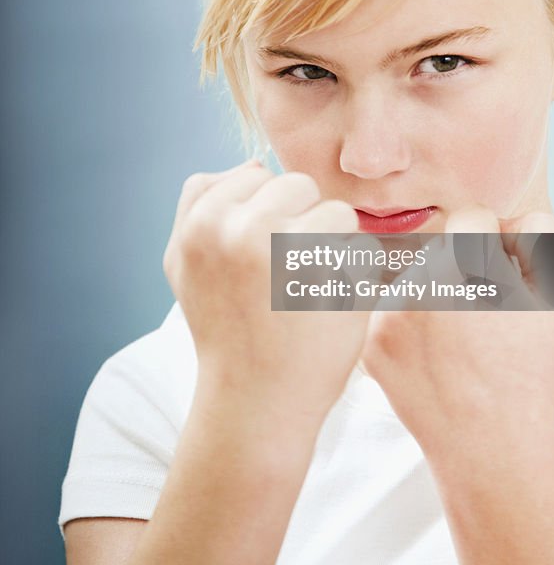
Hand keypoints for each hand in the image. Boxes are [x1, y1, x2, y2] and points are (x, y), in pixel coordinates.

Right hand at [163, 160, 367, 432]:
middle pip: (296, 186)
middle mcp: (240, 229)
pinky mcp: (333, 275)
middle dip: (300, 223)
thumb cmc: (224, 329)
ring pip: (332, 211)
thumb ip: (198, 205)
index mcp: (201, 223)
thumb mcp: (183, 265)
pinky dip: (354, 272)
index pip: (253, 176)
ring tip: (310, 289)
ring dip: (332, 246)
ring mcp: (288, 249)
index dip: (265, 216)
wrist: (255, 400)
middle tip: (286, 277)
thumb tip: (252, 165)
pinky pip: (358, 245)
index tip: (257, 262)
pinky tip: (330, 303)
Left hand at [361, 205, 553, 459]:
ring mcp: (389, 312)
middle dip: (459, 272)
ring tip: (458, 346)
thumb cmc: (531, 372)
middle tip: (481, 320)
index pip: (471, 218)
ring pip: (412, 280)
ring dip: (433, 298)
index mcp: (468, 262)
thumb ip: (542, 234)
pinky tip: (434, 359)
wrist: (491, 447)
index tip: (499, 277)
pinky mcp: (371, 341)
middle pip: (438, 248)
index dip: (493, 246)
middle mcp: (422, 280)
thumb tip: (507, 217)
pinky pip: (390, 312)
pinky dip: (410, 328)